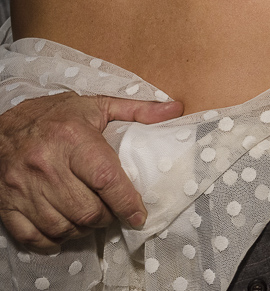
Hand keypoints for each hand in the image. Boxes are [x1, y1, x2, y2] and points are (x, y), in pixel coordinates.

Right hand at [0, 92, 182, 252]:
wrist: (1, 126)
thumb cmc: (55, 116)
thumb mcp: (97, 106)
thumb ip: (137, 110)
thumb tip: (175, 110)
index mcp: (72, 138)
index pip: (105, 178)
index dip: (126, 201)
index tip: (139, 214)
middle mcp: (46, 164)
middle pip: (86, 210)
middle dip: (107, 217)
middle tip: (113, 211)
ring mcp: (23, 188)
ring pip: (63, 227)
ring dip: (83, 229)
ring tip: (92, 217)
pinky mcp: (6, 205)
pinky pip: (32, 236)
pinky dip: (52, 240)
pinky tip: (65, 229)